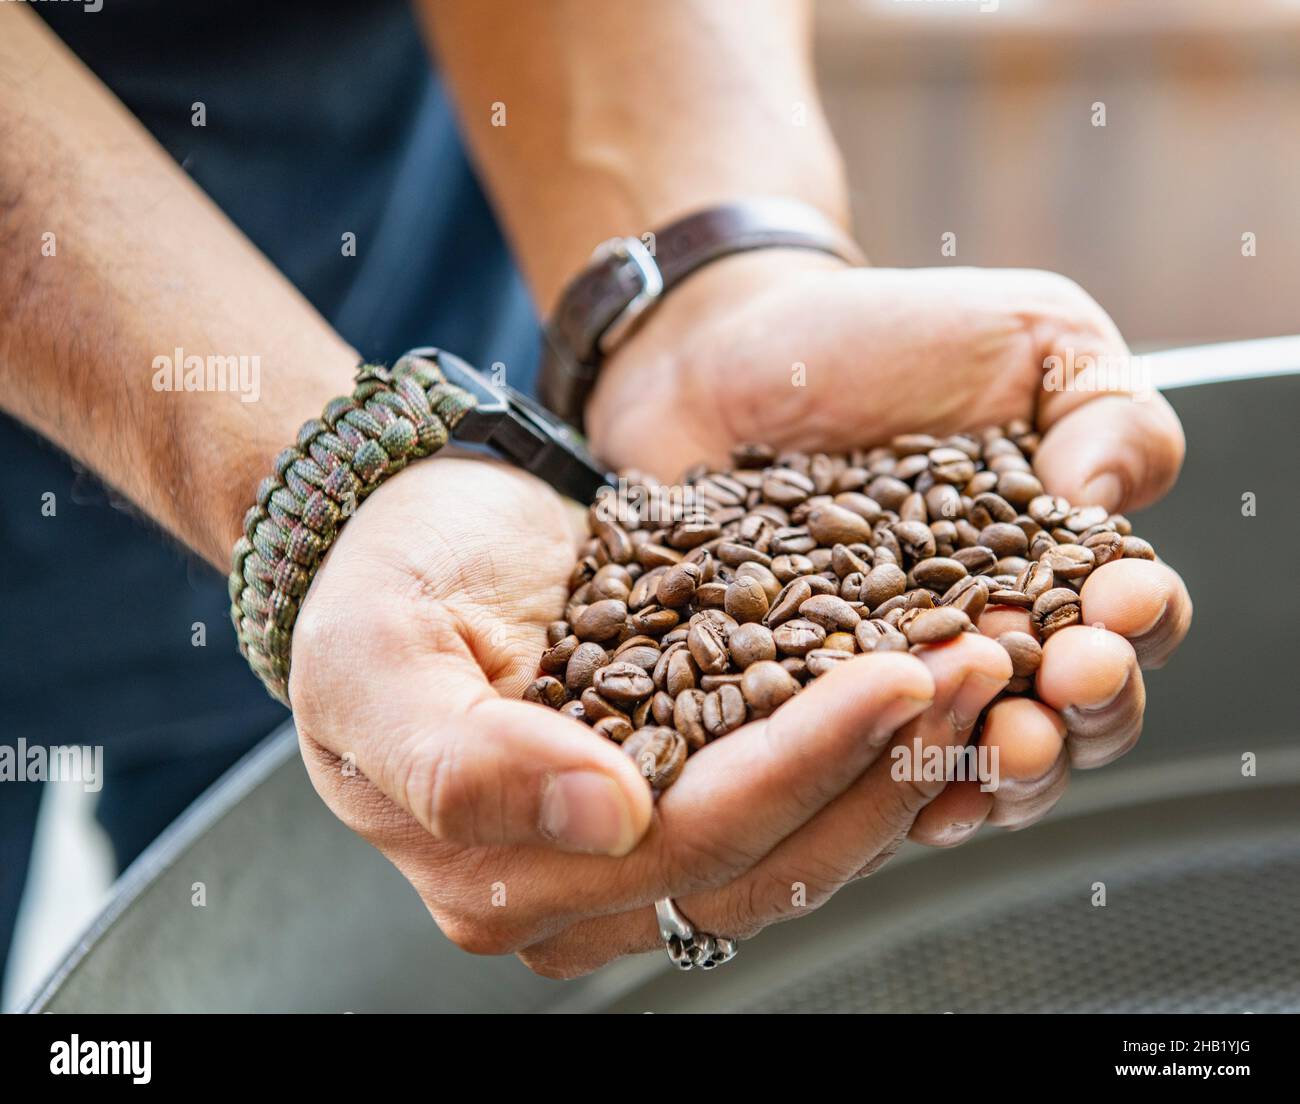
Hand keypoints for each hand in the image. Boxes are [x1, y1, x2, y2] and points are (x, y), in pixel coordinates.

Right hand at [288, 458, 1018, 976]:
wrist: (405, 528)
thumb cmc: (376, 586)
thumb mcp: (371, 662)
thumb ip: (463, 765)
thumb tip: (609, 817)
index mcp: (498, 879)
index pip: (689, 838)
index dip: (805, 765)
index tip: (901, 676)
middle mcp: (579, 886)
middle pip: (768, 851)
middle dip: (883, 765)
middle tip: (978, 665)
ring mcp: (637, 847)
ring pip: (800, 837)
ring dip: (897, 761)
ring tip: (978, 668)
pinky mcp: (679, 791)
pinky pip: (794, 792)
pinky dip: (867, 745)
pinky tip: (927, 683)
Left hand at [588, 254, 1191, 843]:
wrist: (723, 352)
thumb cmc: (878, 339)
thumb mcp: (1029, 336)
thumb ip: (1105, 410)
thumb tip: (1105, 510)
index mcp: (1049, 564)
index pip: (1124, 626)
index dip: (1137, 628)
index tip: (1115, 604)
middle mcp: (976, 638)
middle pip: (1059, 717)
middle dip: (1080, 715)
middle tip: (1066, 684)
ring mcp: (885, 680)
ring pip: (962, 760)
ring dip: (998, 772)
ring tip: (1000, 743)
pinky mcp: (798, 703)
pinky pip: (844, 765)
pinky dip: (877, 785)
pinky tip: (897, 788)